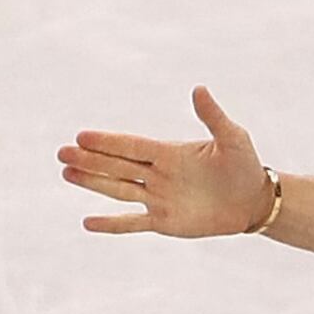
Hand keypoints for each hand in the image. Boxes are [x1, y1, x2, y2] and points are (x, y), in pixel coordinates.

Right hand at [61, 86, 273, 237]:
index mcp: (169, 152)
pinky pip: (133, 223)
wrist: (252, 201)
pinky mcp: (164, 222)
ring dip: (92, 183)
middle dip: (89, 160)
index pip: (131, 146)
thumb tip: (198, 89)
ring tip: (66, 174)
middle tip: (61, 153)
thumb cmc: (244, 165)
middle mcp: (158, 173)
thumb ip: (213, 116)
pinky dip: (112, 225)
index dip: (107, 142)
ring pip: (118, 190)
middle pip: (117, 166)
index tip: (81, 136)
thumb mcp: (232, 138)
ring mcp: (158, 198)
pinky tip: (88, 223)